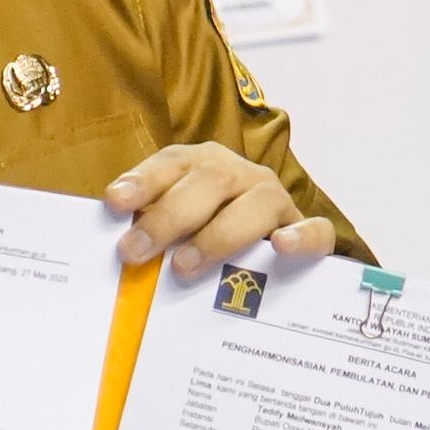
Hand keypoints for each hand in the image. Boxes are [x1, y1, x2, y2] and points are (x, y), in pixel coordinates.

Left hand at [108, 144, 333, 275]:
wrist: (275, 252)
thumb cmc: (207, 243)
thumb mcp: (176, 231)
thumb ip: (150, 236)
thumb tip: (114, 257)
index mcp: (206, 167)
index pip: (174, 163)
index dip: (145, 180)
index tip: (114, 202)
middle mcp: (243, 176)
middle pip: (211, 180)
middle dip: (169, 215)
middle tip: (135, 251)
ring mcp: (278, 202)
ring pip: (258, 204)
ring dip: (218, 235)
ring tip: (184, 265)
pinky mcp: (308, 233)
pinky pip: (315, 230)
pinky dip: (301, 237)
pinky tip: (280, 248)